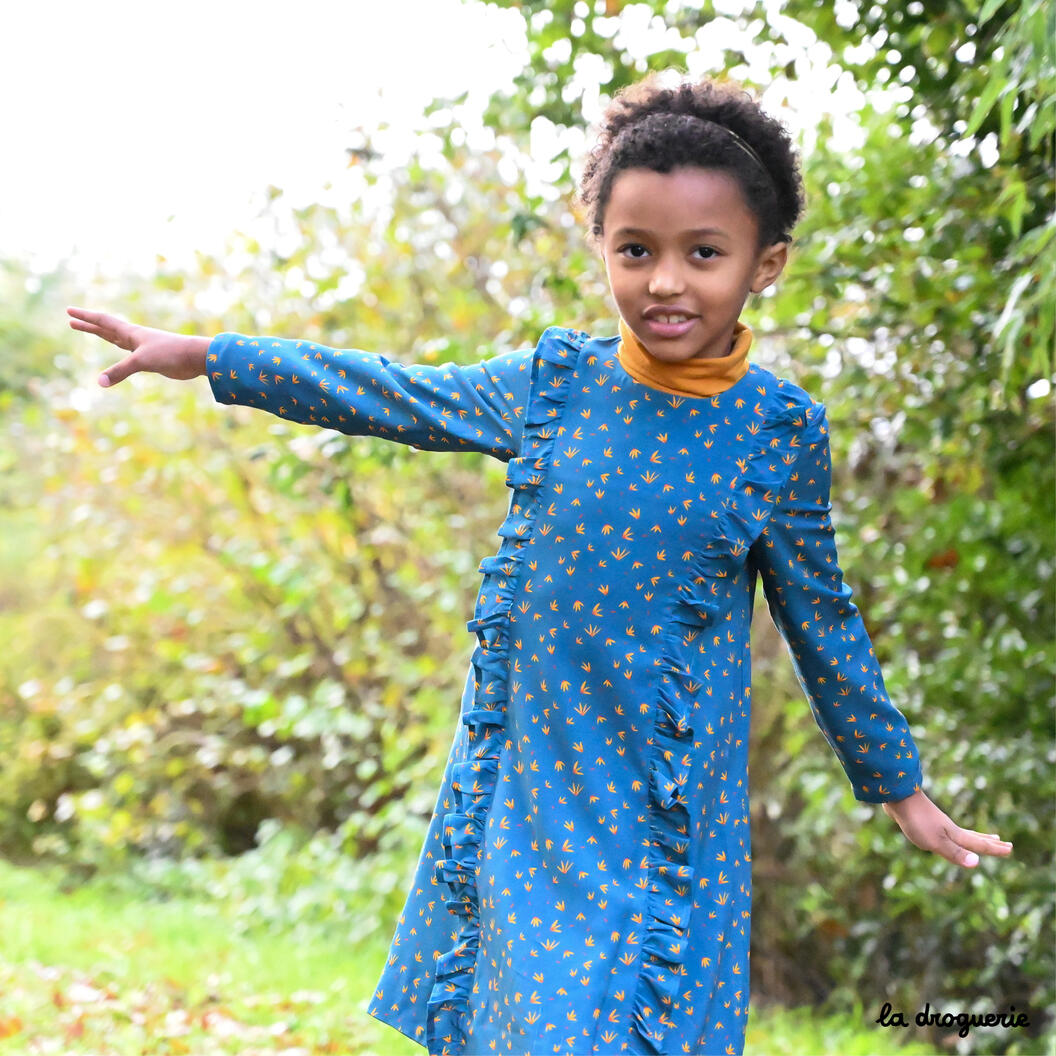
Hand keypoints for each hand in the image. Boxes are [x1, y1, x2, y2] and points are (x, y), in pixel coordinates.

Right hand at [67, 306, 208, 385]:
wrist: (195, 357)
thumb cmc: (170, 354)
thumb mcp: (141, 361)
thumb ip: (119, 371)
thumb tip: (100, 382)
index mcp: (131, 333)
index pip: (103, 321)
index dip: (85, 317)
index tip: (69, 311)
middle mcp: (135, 338)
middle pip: (107, 329)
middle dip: (89, 325)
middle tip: (72, 321)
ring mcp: (143, 347)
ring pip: (117, 339)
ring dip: (102, 335)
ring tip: (91, 330)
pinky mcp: (151, 359)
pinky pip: (129, 354)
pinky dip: (120, 352)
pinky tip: (121, 351)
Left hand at [881, 789, 1012, 867]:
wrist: (897, 796)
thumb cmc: (917, 821)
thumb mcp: (936, 841)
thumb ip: (955, 853)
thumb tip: (977, 864)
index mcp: (954, 834)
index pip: (978, 845)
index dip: (994, 849)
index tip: (1011, 849)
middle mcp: (949, 828)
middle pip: (974, 837)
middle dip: (990, 843)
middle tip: (1006, 843)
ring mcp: (938, 823)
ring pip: (962, 833)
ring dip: (976, 837)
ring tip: (986, 837)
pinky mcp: (926, 821)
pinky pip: (947, 831)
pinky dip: (957, 834)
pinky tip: (948, 833)